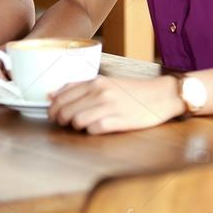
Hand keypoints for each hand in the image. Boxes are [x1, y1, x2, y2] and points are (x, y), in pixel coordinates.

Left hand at [47, 75, 185, 134]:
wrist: (161, 96)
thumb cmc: (132, 92)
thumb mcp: (105, 83)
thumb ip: (79, 87)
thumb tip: (51, 95)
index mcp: (95, 81)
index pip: (61, 95)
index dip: (52, 108)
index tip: (53, 115)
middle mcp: (100, 92)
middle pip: (65, 110)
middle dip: (60, 120)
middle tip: (65, 124)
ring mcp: (109, 106)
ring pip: (77, 120)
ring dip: (75, 127)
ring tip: (82, 126)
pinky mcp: (119, 121)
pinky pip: (93, 129)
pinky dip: (90, 131)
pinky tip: (96, 128)